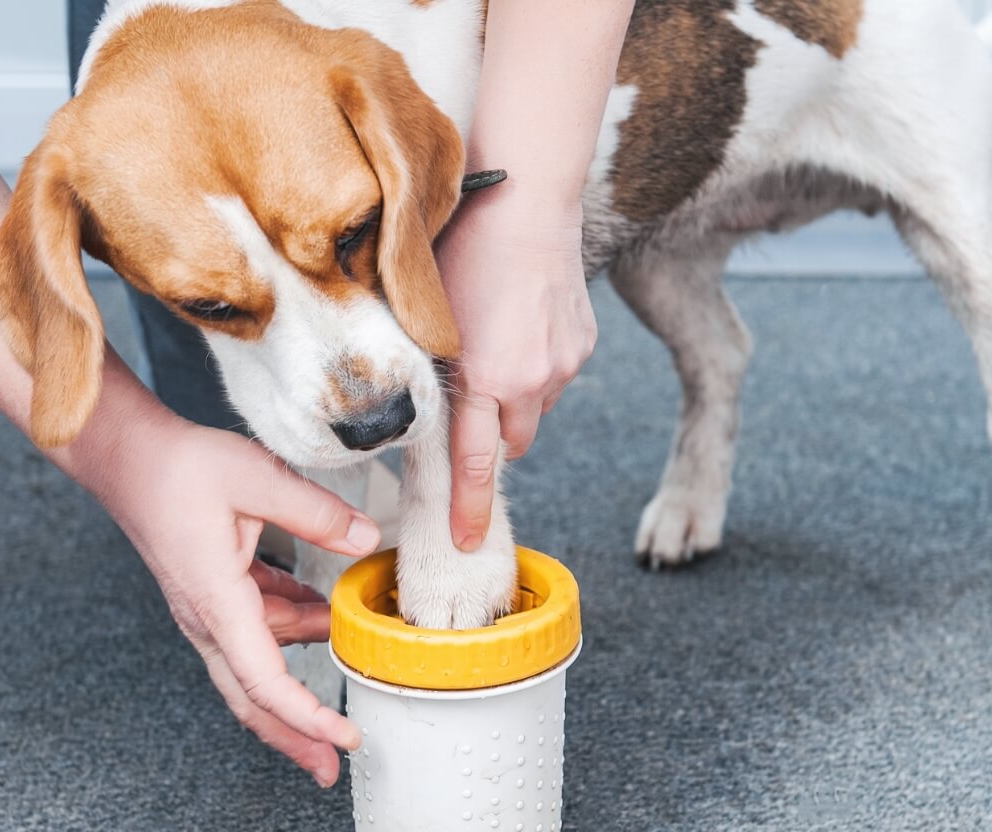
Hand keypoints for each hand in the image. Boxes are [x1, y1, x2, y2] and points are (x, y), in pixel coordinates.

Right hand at [81, 414, 380, 785]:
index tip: (344, 738)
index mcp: (218, 602)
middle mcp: (208, 619)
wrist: (126, 457)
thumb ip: (316, 512)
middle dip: (295, 736)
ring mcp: (207, 610)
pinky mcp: (212, 593)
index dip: (307, 717)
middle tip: (334, 762)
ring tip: (347, 660)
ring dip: (301, 672)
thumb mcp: (256, 478)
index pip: (266, 682)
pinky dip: (291, 630)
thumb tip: (365, 539)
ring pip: (257, 663)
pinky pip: (255, 629)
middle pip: (253, 698)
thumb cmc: (177, 469)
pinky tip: (322, 614)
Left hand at [437, 188, 596, 551]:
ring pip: (534, 409)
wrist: (529, 197)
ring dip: (514, 398)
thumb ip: (424, 368)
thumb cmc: (464, 245)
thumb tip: (408, 408)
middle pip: (511, 444)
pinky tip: (520, 323)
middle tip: (471, 404)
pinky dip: (536, 366)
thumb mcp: (425, 313)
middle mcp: (530, 381)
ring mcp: (564, 364)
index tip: (466, 543)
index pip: (475, 465)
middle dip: (490, 437)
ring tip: (496, 343)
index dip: (468, 509)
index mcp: (484, 377)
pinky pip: (556, 376)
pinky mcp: (583, 343)